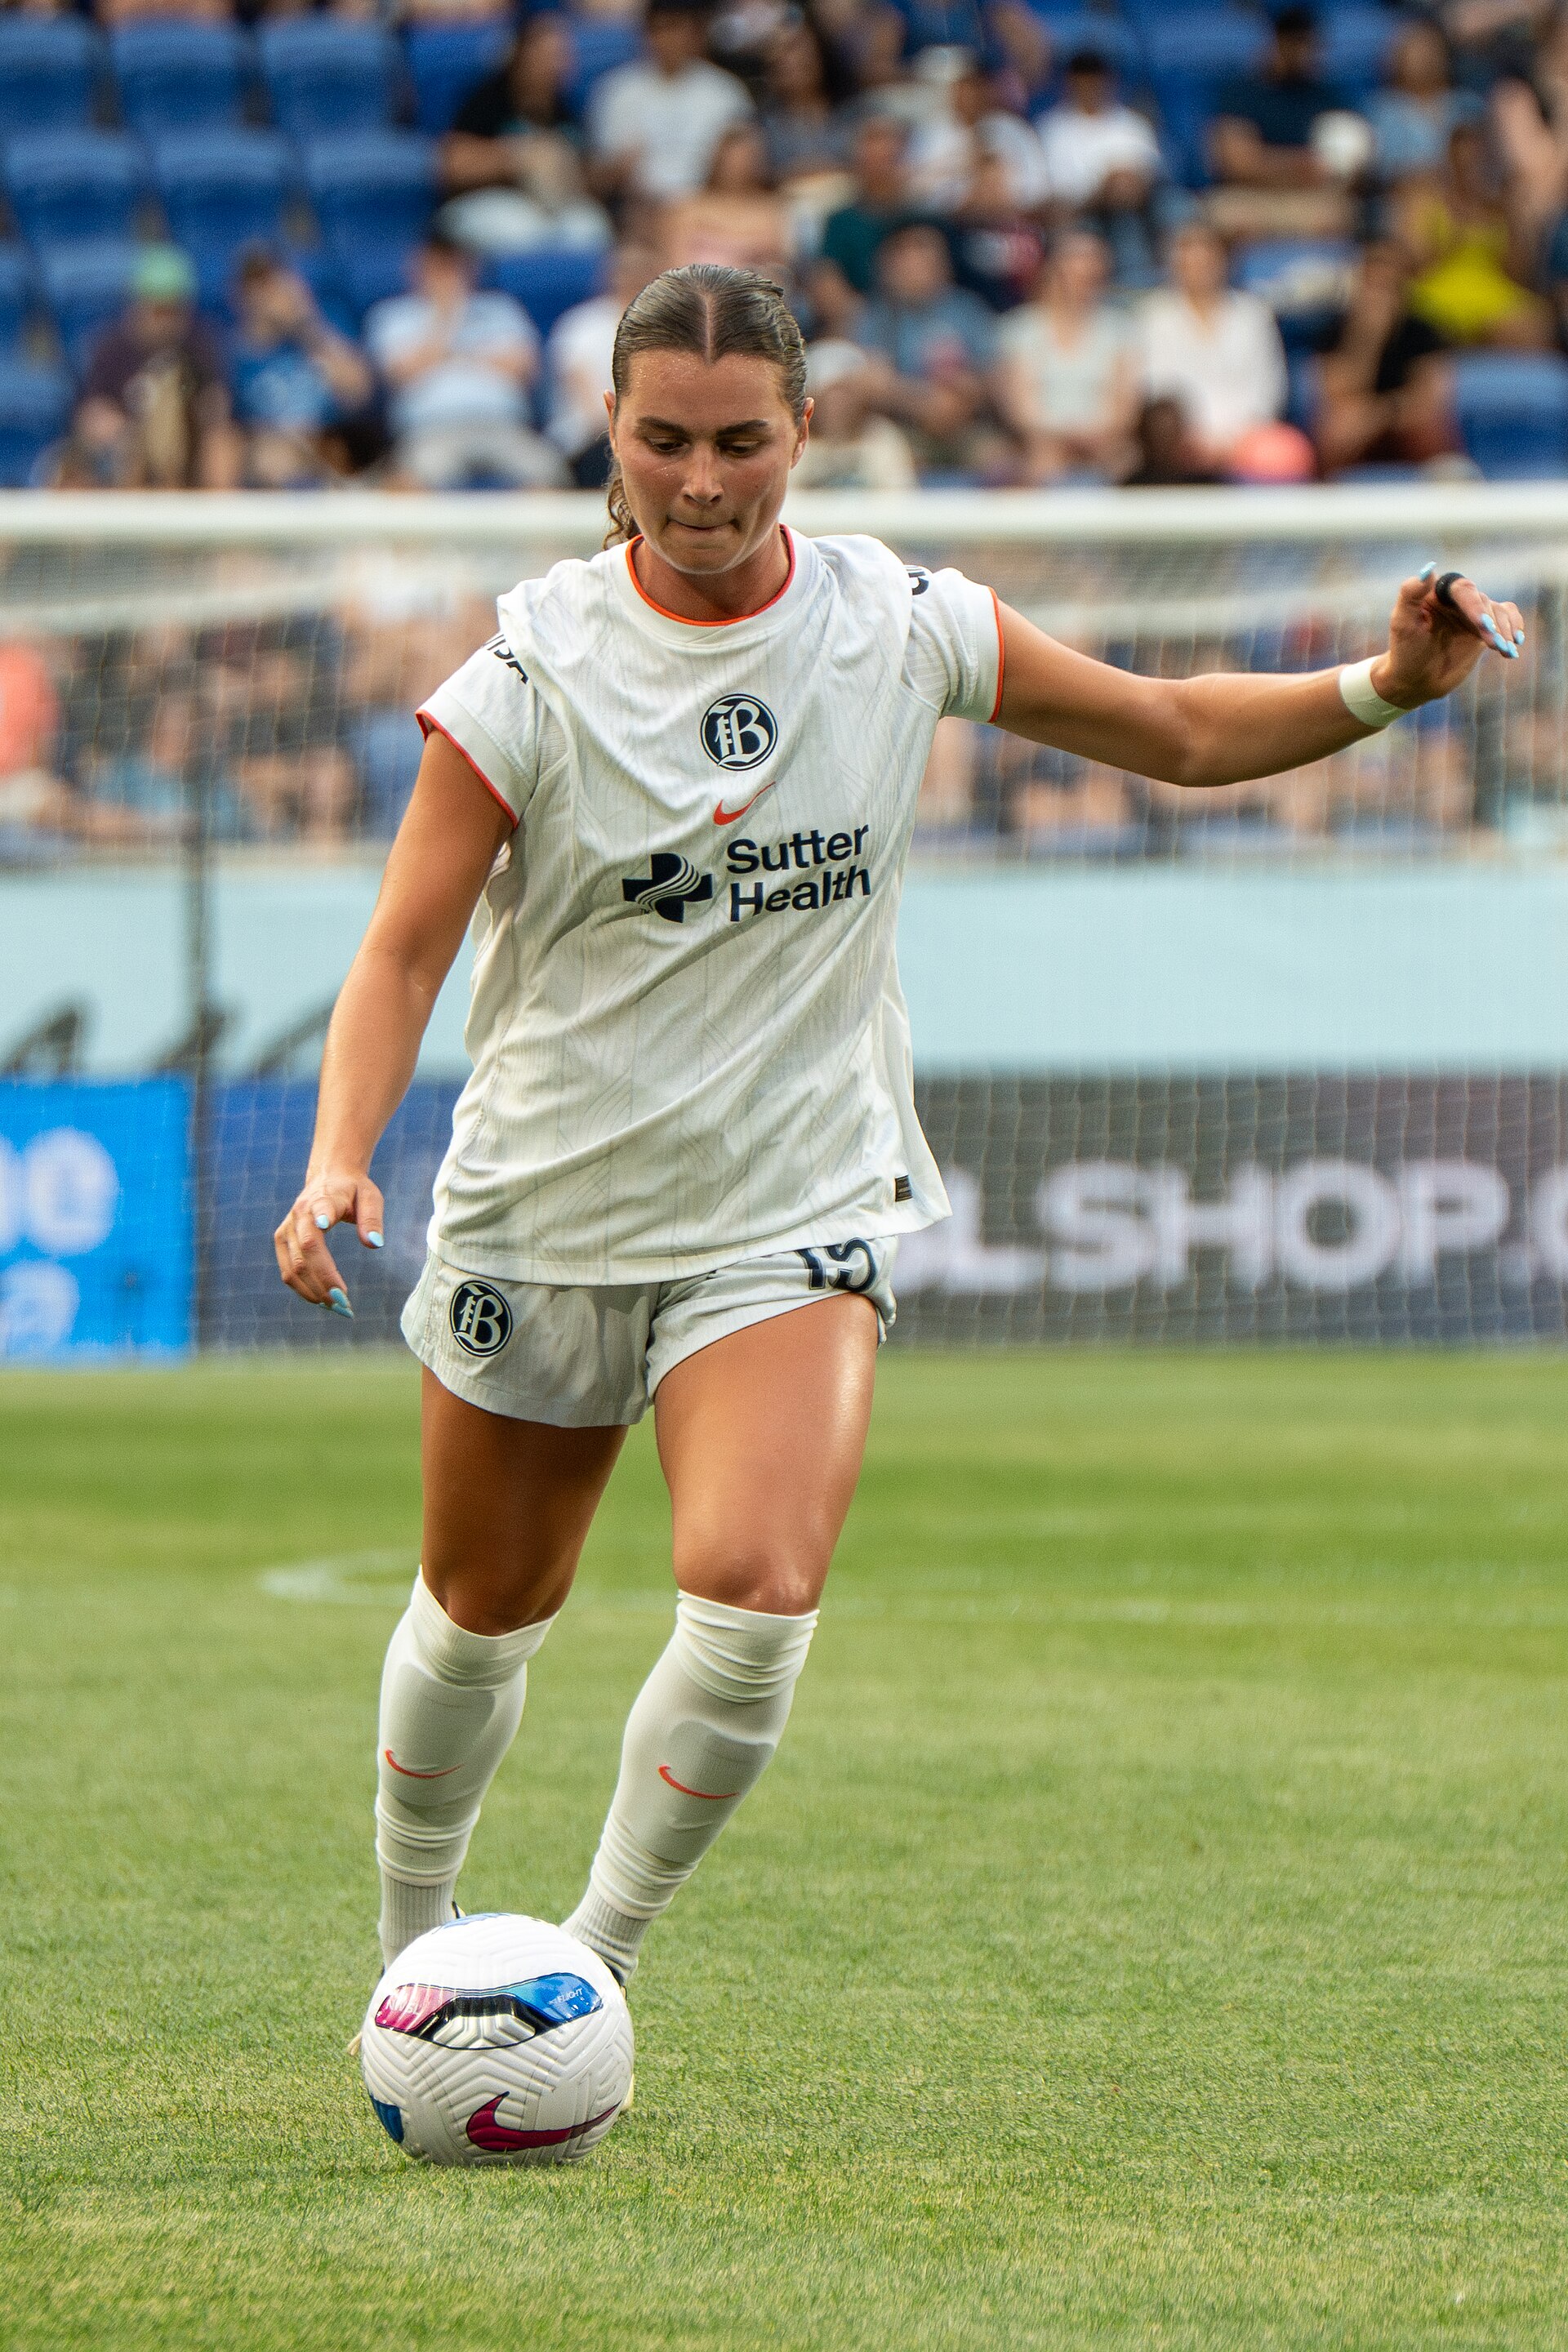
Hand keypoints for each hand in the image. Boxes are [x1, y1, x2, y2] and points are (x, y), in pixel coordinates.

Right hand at [274, 1168, 384, 1317]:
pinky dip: (303, 1290)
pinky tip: (323, 1301)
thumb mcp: (370, 1196)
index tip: (326, 1224)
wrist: (328, 1177)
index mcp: (322, 1199)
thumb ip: (372, 1219)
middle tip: (345, 1305)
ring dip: (313, 1292)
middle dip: (324, 1281)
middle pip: (307, 1253)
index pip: (320, 1210)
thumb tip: (374, 1245)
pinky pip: (288, 1272)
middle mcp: (299, 1216)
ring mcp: (286, 1230)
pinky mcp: (282, 1242)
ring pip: (293, 1268)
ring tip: (337, 1308)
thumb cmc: (353, 1190)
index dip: (321, 1217)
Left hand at [1371, 567, 1525, 708]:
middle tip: (1494, 644)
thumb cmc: (1405, 652)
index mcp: (1438, 592)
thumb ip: (1410, 595)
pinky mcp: (1484, 630)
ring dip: (1505, 629)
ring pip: (1498, 611)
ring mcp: (1473, 614)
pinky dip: (1514, 627)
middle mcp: (1457, 600)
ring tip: (1504, 649)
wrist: (1414, 680)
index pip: (1462, 589)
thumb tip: (1428, 570)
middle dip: (1491, 622)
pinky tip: (1515, 643)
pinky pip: (1507, 619)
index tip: (1482, 625)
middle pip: (1483, 601)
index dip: (1474, 605)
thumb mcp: (1402, 624)